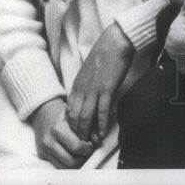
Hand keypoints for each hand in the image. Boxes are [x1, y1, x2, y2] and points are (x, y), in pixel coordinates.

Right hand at [30, 97, 93, 167]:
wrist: (44, 115)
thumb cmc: (65, 114)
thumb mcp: (76, 114)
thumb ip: (88, 125)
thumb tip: (98, 138)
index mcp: (59, 128)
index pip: (77, 147)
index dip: (88, 147)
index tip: (91, 143)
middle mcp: (50, 140)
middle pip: (72, 160)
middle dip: (83, 156)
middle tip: (88, 149)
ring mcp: (45, 149)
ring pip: (65, 166)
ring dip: (77, 162)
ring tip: (82, 152)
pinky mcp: (42, 155)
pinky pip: (58, 166)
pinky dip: (68, 164)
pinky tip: (73, 155)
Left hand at [66, 22, 133, 143]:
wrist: (115, 41)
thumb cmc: (105, 52)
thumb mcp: (88, 69)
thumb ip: (85, 82)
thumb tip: (86, 92)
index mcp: (77, 84)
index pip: (69, 110)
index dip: (72, 124)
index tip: (77, 133)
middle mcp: (82, 89)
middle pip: (75, 117)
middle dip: (78, 132)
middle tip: (83, 143)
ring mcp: (94, 90)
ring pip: (86, 117)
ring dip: (87, 132)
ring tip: (91, 143)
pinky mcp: (107, 89)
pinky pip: (101, 112)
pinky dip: (100, 125)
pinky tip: (102, 133)